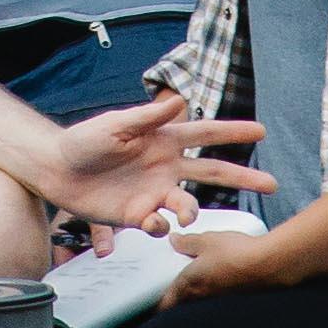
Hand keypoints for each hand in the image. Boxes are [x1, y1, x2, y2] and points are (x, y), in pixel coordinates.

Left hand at [45, 92, 274, 246]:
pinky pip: (160, 224)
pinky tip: (152, 222)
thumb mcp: (114, 124)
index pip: (205, 134)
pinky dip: (161, 226)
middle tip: (272, 185)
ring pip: (189, 204)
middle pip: (212, 173)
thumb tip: (178, 100)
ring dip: (193, 211)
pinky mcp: (139, 215)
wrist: (56, 170)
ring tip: (187, 214)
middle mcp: (166, 166)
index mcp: (163, 140)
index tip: (261, 132)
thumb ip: (146, 117)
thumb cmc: (83, 141)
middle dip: (242, 178)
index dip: (233, 133)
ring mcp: (155, 192)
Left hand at [156, 224, 289, 309]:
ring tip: (194, 279)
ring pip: (199, 302)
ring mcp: (219, 301)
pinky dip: (212, 290)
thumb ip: (187, 242)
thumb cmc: (235, 253)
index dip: (157, 304)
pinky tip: (218, 277)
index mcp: (188, 285)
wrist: (270, 265)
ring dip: (194, 294)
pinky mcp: (234, 299)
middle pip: (181, 304)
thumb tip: (173, 240)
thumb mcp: (206, 240)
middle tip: (170, 286)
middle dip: (174, 298)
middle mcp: (202, 298)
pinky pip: (216, 297)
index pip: (165, 304)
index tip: (151, 301)